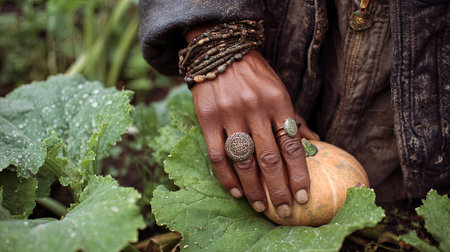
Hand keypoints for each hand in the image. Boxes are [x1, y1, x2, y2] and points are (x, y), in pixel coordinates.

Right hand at [190, 49, 319, 217]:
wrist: (221, 51)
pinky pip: (217, 154)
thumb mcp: (279, 90)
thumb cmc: (255, 75)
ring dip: (253, 188)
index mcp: (277, 102)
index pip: (291, 146)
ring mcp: (229, 114)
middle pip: (269, 158)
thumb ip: (293, 118)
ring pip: (243, 160)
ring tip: (260, 207)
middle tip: (284, 211)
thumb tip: (316, 143)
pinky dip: (227, 177)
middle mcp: (254, 109)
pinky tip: (236, 192)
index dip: (299, 174)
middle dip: (278, 189)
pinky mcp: (207, 118)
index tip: (303, 196)